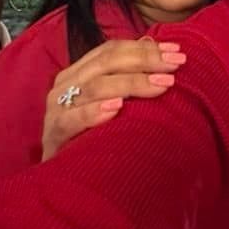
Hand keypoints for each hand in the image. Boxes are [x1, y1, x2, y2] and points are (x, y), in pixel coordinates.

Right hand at [41, 39, 186, 159]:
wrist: (61, 180)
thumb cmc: (93, 137)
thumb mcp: (113, 104)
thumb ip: (130, 81)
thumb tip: (165, 56)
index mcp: (80, 72)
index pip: (112, 50)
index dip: (144, 48)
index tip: (176, 50)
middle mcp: (66, 84)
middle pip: (106, 62)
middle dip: (145, 60)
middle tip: (175, 65)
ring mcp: (57, 109)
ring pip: (94, 86)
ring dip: (131, 83)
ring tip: (161, 85)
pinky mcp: (53, 135)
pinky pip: (72, 119)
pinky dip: (94, 111)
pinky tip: (117, 108)